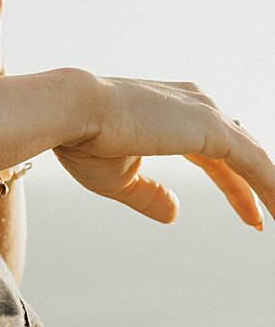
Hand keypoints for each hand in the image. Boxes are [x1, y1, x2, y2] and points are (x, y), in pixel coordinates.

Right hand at [56, 70, 272, 227]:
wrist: (71, 113)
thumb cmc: (83, 141)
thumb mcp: (120, 179)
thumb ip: (151, 196)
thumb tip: (176, 215)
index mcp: (172, 113)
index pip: (217, 154)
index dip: (233, 186)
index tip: (248, 213)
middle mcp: (195, 105)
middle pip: (239, 154)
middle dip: (253, 188)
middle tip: (263, 221)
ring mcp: (206, 113)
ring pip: (252, 158)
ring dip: (268, 191)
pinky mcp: (211, 127)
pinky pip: (254, 162)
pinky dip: (269, 187)